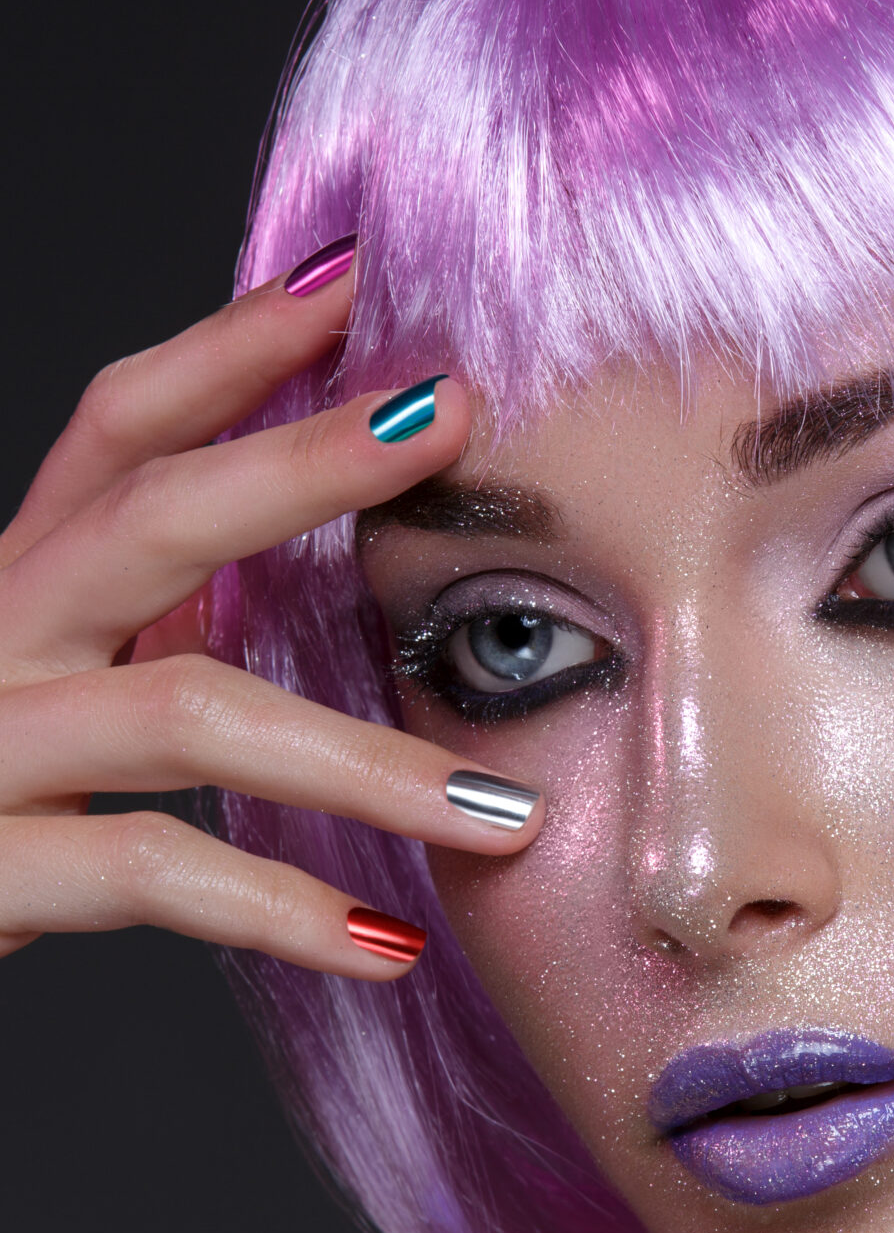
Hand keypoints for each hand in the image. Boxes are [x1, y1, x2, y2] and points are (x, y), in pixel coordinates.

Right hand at [0, 247, 541, 975]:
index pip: (113, 432)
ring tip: (506, 811)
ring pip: (182, 709)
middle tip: (451, 415)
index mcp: (12, 589)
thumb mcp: (41, 686)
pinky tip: (387, 948)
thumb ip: (143, 623)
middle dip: (302, 459)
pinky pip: (147, 871)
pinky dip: (280, 912)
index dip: (225, 349)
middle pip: (144, 519)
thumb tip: (294, 543)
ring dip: (366, 762)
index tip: (348, 284)